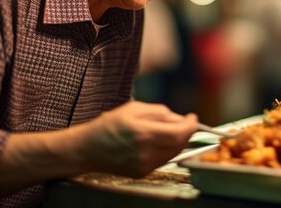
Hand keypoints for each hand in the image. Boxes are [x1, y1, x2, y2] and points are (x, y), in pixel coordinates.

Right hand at [72, 101, 197, 176]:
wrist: (88, 149)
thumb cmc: (108, 125)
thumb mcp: (133, 109)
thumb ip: (159, 112)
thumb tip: (178, 118)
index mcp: (143, 133)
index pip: (179, 132)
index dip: (190, 125)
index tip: (192, 118)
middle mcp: (145, 152)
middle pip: (179, 144)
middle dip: (185, 131)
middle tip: (183, 122)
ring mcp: (144, 165)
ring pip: (173, 153)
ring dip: (176, 141)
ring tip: (165, 130)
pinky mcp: (142, 172)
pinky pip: (163, 160)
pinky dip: (166, 149)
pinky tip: (156, 141)